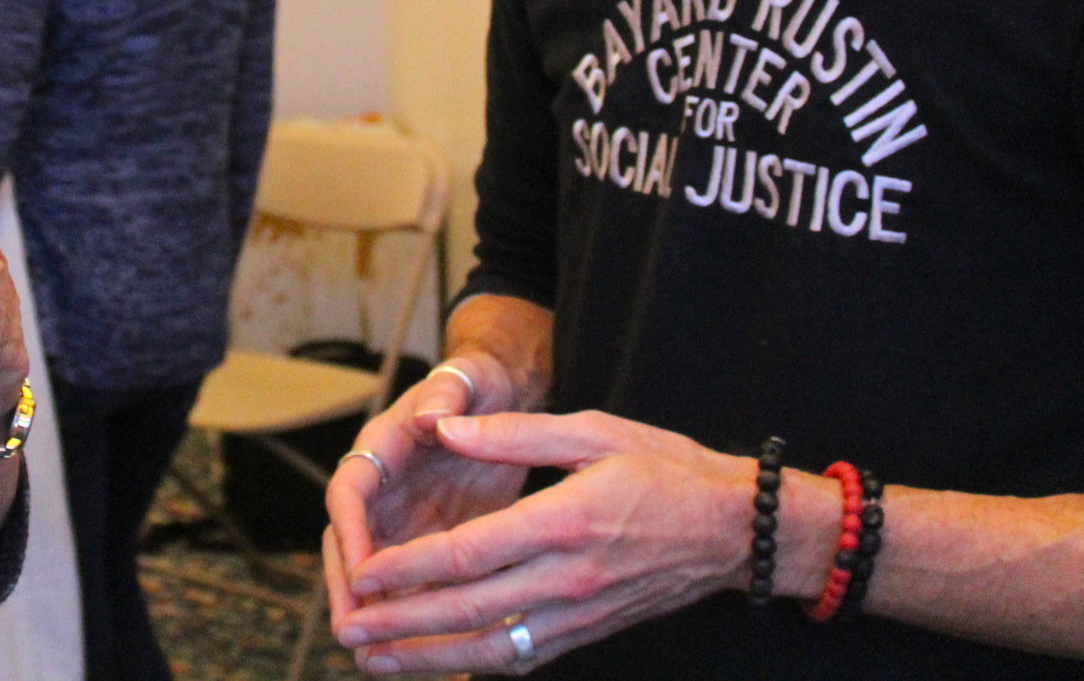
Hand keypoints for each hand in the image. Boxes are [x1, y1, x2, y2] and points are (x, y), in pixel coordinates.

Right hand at [324, 357, 529, 636]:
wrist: (498, 398)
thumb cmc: (477, 385)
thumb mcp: (465, 381)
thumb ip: (446, 395)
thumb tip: (430, 415)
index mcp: (381, 448)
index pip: (349, 493)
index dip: (348, 532)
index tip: (358, 570)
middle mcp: (383, 490)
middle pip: (349, 545)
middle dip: (348, 589)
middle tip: (352, 633)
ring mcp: (403, 519)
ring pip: (378, 574)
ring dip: (376, 613)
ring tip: (376, 658)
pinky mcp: (430, 541)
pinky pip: (415, 584)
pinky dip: (416, 617)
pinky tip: (428, 652)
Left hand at [333, 410, 755, 673]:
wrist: (735, 528)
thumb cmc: (665, 467)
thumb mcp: (593, 430)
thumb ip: (512, 433)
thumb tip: (442, 427)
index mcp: (564, 520)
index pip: (468, 555)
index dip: (409, 569)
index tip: (363, 573)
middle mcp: (568, 576)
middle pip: (469, 611)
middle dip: (401, 624)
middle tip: (348, 631)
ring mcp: (579, 612)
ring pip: (492, 647)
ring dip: (428, 658)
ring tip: (376, 662)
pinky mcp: (588, 630)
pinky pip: (524, 657)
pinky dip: (478, 665)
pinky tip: (440, 665)